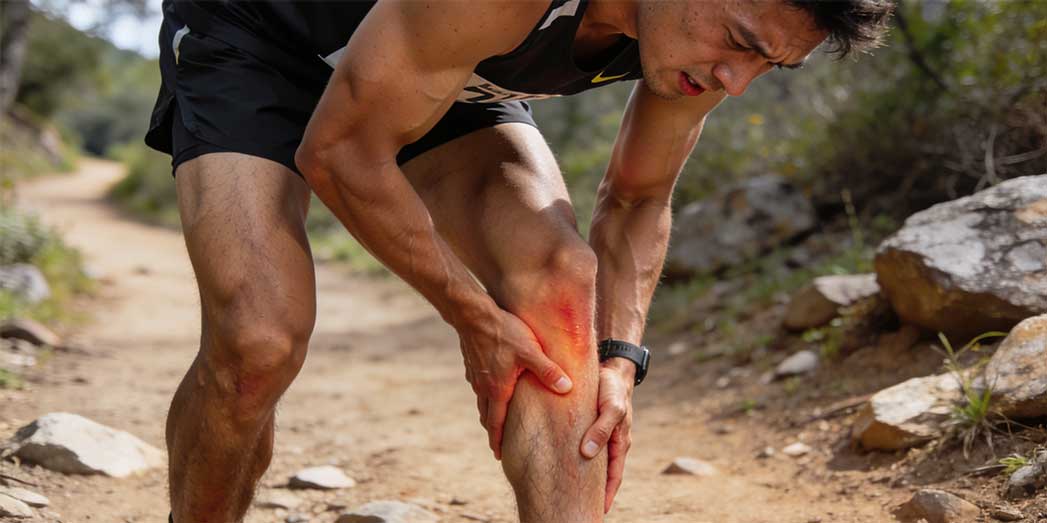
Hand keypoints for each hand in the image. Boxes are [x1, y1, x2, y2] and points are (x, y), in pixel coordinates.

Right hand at [458, 306, 572, 459]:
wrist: (472, 313)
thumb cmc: (503, 332)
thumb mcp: (531, 351)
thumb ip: (549, 371)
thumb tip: (568, 388)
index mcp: (497, 390)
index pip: (496, 425)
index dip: (498, 442)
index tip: (500, 456)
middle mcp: (482, 388)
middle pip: (487, 417)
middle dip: (494, 431)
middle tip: (500, 443)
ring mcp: (474, 376)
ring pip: (482, 402)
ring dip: (489, 413)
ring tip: (498, 420)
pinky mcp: (471, 364)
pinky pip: (479, 387)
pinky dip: (486, 395)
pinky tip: (493, 388)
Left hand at [580, 358, 635, 513]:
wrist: (609, 368)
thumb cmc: (613, 388)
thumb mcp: (611, 408)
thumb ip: (601, 429)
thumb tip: (587, 453)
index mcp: (619, 442)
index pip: (614, 476)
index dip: (608, 494)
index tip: (600, 510)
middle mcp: (610, 442)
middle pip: (602, 473)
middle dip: (594, 491)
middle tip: (579, 507)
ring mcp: (600, 435)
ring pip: (591, 460)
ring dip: (583, 475)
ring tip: (568, 492)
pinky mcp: (588, 426)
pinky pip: (582, 445)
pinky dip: (575, 457)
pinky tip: (561, 463)